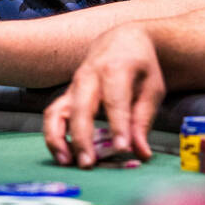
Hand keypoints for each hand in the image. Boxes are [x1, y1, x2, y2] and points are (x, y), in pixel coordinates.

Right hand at [43, 23, 165, 168]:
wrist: (120, 40)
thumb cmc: (140, 66)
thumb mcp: (152, 88)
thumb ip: (143, 120)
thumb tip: (140, 153)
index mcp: (115, 69)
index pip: (115, 101)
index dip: (118, 126)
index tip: (122, 149)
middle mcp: (88, 76)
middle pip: (80, 108)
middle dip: (82, 138)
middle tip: (88, 164)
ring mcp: (73, 86)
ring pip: (56, 112)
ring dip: (57, 138)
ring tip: (66, 162)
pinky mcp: (66, 95)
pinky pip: (52, 115)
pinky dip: (53, 136)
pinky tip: (62, 155)